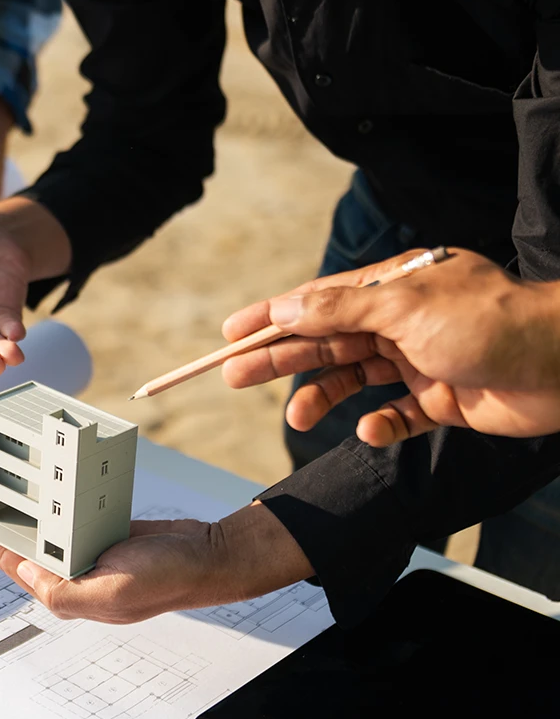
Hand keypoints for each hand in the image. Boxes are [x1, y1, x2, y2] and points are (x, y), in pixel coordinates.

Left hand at [0, 485, 312, 622]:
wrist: (207, 557)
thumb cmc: (166, 580)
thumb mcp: (112, 594)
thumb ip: (64, 591)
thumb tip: (24, 574)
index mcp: (64, 587)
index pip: (9, 559)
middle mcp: (68, 568)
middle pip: (13, 537)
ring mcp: (83, 546)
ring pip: (33, 520)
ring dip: (6, 502)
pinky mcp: (98, 527)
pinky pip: (60, 508)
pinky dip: (42, 494)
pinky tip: (27, 482)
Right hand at [221, 248, 559, 444]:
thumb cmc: (488, 323)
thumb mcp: (402, 308)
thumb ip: (339, 310)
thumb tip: (286, 307)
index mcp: (390, 289)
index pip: (316, 300)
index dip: (270, 316)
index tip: (231, 333)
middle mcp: (400, 322)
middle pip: (324, 340)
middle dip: (280, 358)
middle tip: (234, 376)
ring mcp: (418, 361)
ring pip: (352, 380)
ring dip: (322, 397)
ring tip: (297, 418)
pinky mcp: (440, 401)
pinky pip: (395, 416)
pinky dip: (379, 426)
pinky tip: (372, 430)